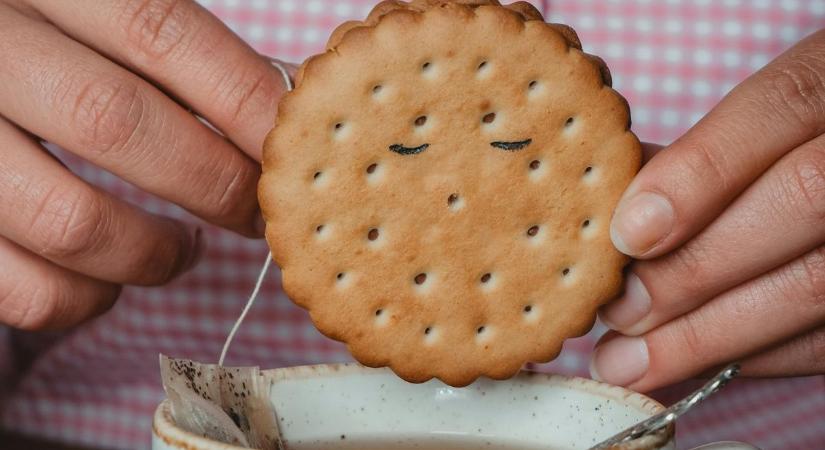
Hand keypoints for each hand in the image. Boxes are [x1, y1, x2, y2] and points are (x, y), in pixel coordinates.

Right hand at [0, 0, 289, 329]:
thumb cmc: (42, 53)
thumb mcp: (92, 19)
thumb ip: (175, 51)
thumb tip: (289, 94)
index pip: (159, 33)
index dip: (244, 99)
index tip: (295, 150)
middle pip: (118, 123)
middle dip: (217, 184)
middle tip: (260, 215)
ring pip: (70, 221)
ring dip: (153, 253)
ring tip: (185, 251)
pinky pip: (24, 289)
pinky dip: (85, 300)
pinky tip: (108, 281)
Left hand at [591, 30, 824, 390]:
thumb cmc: (800, 140)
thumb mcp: (764, 121)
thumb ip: (700, 153)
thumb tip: (614, 206)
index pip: (780, 107)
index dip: (699, 173)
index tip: (626, 233)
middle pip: (802, 201)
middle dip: (693, 269)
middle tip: (616, 313)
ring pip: (818, 285)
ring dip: (711, 335)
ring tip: (629, 364)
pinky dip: (757, 355)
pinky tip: (694, 363)